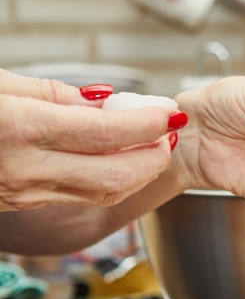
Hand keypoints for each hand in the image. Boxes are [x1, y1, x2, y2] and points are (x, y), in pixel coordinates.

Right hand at [0, 69, 184, 210]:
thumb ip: (57, 95)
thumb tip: (108, 103)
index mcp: (19, 129)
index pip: (108, 134)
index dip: (148, 124)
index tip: (170, 113)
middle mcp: (25, 169)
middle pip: (115, 177)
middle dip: (154, 158)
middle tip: (170, 134)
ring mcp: (24, 192)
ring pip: (102, 194)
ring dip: (138, 173)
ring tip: (154, 146)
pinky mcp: (23, 202)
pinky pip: (80, 196)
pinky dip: (111, 180)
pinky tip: (121, 160)